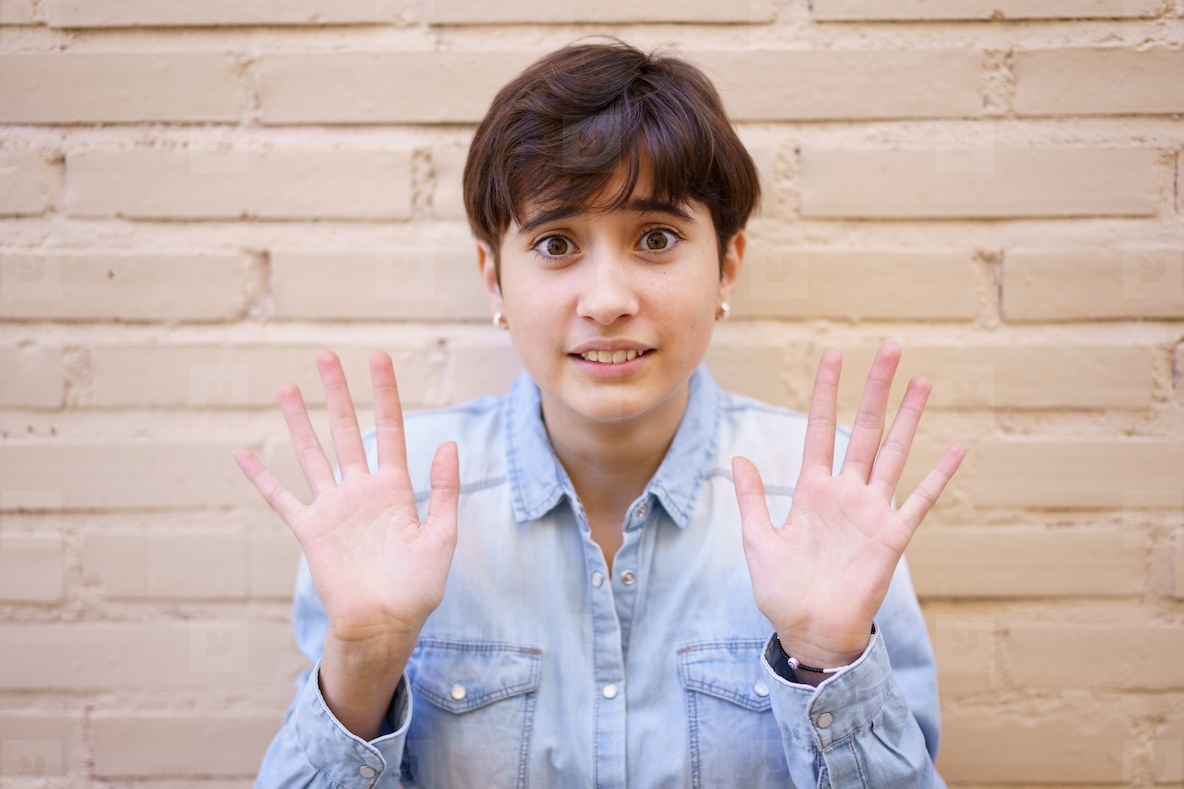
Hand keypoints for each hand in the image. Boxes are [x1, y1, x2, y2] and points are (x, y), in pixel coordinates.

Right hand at [233, 350, 459, 649]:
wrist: (385, 625)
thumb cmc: (418, 587)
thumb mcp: (442, 535)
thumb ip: (443, 490)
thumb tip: (448, 443)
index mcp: (394, 487)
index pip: (388, 428)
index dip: (383, 393)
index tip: (378, 358)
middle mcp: (361, 490)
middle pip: (344, 429)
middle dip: (336, 392)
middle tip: (326, 355)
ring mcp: (333, 507)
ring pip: (311, 453)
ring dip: (298, 420)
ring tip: (285, 386)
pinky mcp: (310, 530)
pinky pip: (280, 498)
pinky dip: (261, 477)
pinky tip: (243, 453)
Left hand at [732, 343, 964, 669]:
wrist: (810, 633)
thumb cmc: (781, 591)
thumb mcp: (757, 540)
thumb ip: (753, 498)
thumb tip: (741, 457)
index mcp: (811, 491)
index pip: (821, 430)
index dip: (827, 393)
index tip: (834, 355)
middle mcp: (845, 493)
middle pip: (864, 429)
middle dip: (875, 389)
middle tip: (890, 348)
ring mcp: (871, 512)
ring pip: (893, 453)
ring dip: (909, 418)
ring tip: (923, 380)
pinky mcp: (891, 537)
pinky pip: (919, 501)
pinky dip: (938, 476)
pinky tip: (957, 449)